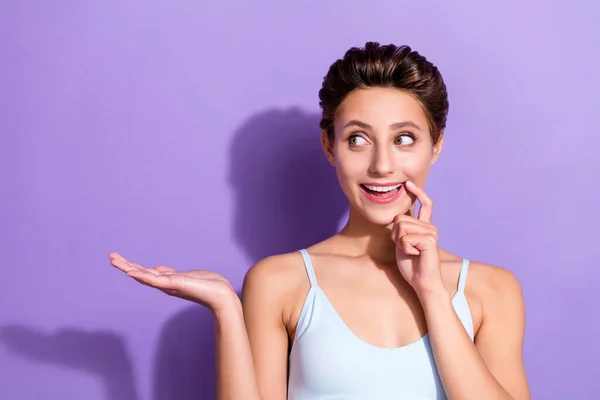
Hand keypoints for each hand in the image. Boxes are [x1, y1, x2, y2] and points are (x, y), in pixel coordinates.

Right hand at [109, 252, 237, 312]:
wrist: (221, 295)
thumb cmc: (208, 286)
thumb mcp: (185, 276)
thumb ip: (170, 274)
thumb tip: (157, 268)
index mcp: (167, 281)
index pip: (145, 272)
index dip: (131, 266)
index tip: (119, 259)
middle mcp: (165, 284)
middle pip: (141, 274)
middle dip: (125, 265)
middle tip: (110, 257)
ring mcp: (169, 285)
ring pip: (144, 276)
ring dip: (128, 268)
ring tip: (114, 261)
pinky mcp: (175, 284)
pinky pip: (155, 280)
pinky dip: (142, 276)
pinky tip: (131, 272)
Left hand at [391, 181, 444, 294]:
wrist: (422, 283)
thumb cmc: (412, 265)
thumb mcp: (402, 244)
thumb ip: (401, 230)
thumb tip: (397, 219)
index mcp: (424, 226)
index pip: (425, 204)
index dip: (417, 192)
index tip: (408, 183)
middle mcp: (430, 227)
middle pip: (400, 218)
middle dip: (395, 235)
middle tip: (406, 248)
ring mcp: (431, 232)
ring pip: (401, 227)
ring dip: (400, 242)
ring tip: (412, 252)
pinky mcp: (429, 240)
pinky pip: (405, 238)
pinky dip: (405, 248)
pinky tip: (415, 255)